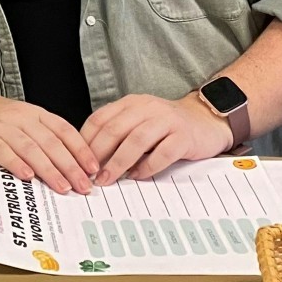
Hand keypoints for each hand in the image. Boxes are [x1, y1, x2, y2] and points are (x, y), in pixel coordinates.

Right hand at [0, 91, 99, 194]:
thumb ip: (43, 138)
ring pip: (30, 148)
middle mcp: (21, 118)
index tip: (94, 169)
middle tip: (83, 186)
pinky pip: (2, 150)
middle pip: (51, 142)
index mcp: (35, 114)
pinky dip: (16, 163)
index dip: (81, 150)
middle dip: (70, 166)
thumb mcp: (22, 121)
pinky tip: (27, 176)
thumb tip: (72, 166)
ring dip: (49, 169)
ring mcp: (2, 126)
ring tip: (62, 187)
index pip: (64, 130)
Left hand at [80, 93, 233, 184]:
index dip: (85, 140)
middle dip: (98, 154)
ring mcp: (166, 120)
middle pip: (115, 129)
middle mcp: (146, 107)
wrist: (205, 120)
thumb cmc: (166, 126)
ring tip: (109, 178)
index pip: (100, 118)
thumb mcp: (138, 122)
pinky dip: (147, 166)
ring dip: (119, 162)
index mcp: (130, 103)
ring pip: (136, 140)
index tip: (76, 161)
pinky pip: (163, 153)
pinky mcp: (184, 136)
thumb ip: (118, 133)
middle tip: (90, 174)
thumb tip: (89, 158)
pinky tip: (138, 176)